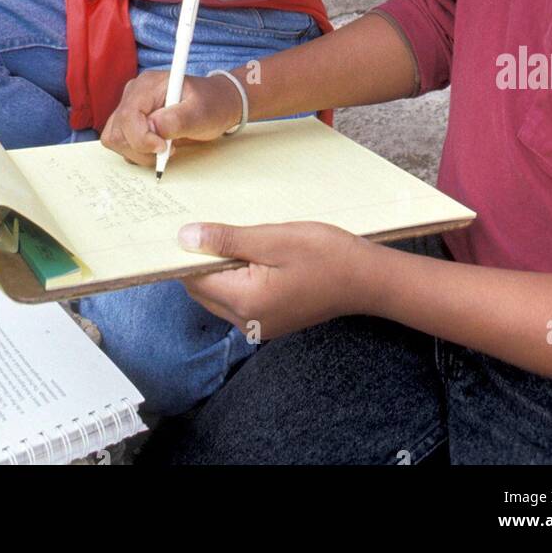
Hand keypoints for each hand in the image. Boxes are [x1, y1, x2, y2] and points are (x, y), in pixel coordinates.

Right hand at [100, 69, 242, 164]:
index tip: (164, 147)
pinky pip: (121, 142)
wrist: (217, 104)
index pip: (128, 115)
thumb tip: (152, 129)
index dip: (141, 137)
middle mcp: (134, 93)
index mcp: (149, 84)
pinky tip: (157, 147)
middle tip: (168, 148)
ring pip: (115, 139)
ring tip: (165, 148)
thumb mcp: (201, 112)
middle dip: (140, 148)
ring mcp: (130, 107)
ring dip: (138, 152)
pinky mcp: (131, 122)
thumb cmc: (211, 104)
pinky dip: (138, 152)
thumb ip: (176, 120)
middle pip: (118, 131)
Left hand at [176, 220, 379, 338]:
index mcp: (244, 301)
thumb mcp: (273, 239)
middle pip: (202, 290)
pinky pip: (239, 300)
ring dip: (221, 269)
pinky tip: (256, 257)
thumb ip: (226, 240)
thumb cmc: (325, 255)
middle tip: (218, 228)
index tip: (192, 227)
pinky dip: (237, 278)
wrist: (366, 279)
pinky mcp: (271, 321)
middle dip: (203, 261)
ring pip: (219, 295)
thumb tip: (185, 238)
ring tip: (242, 240)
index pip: (193, 278)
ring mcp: (259, 325)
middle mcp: (246, 322)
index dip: (188, 253)